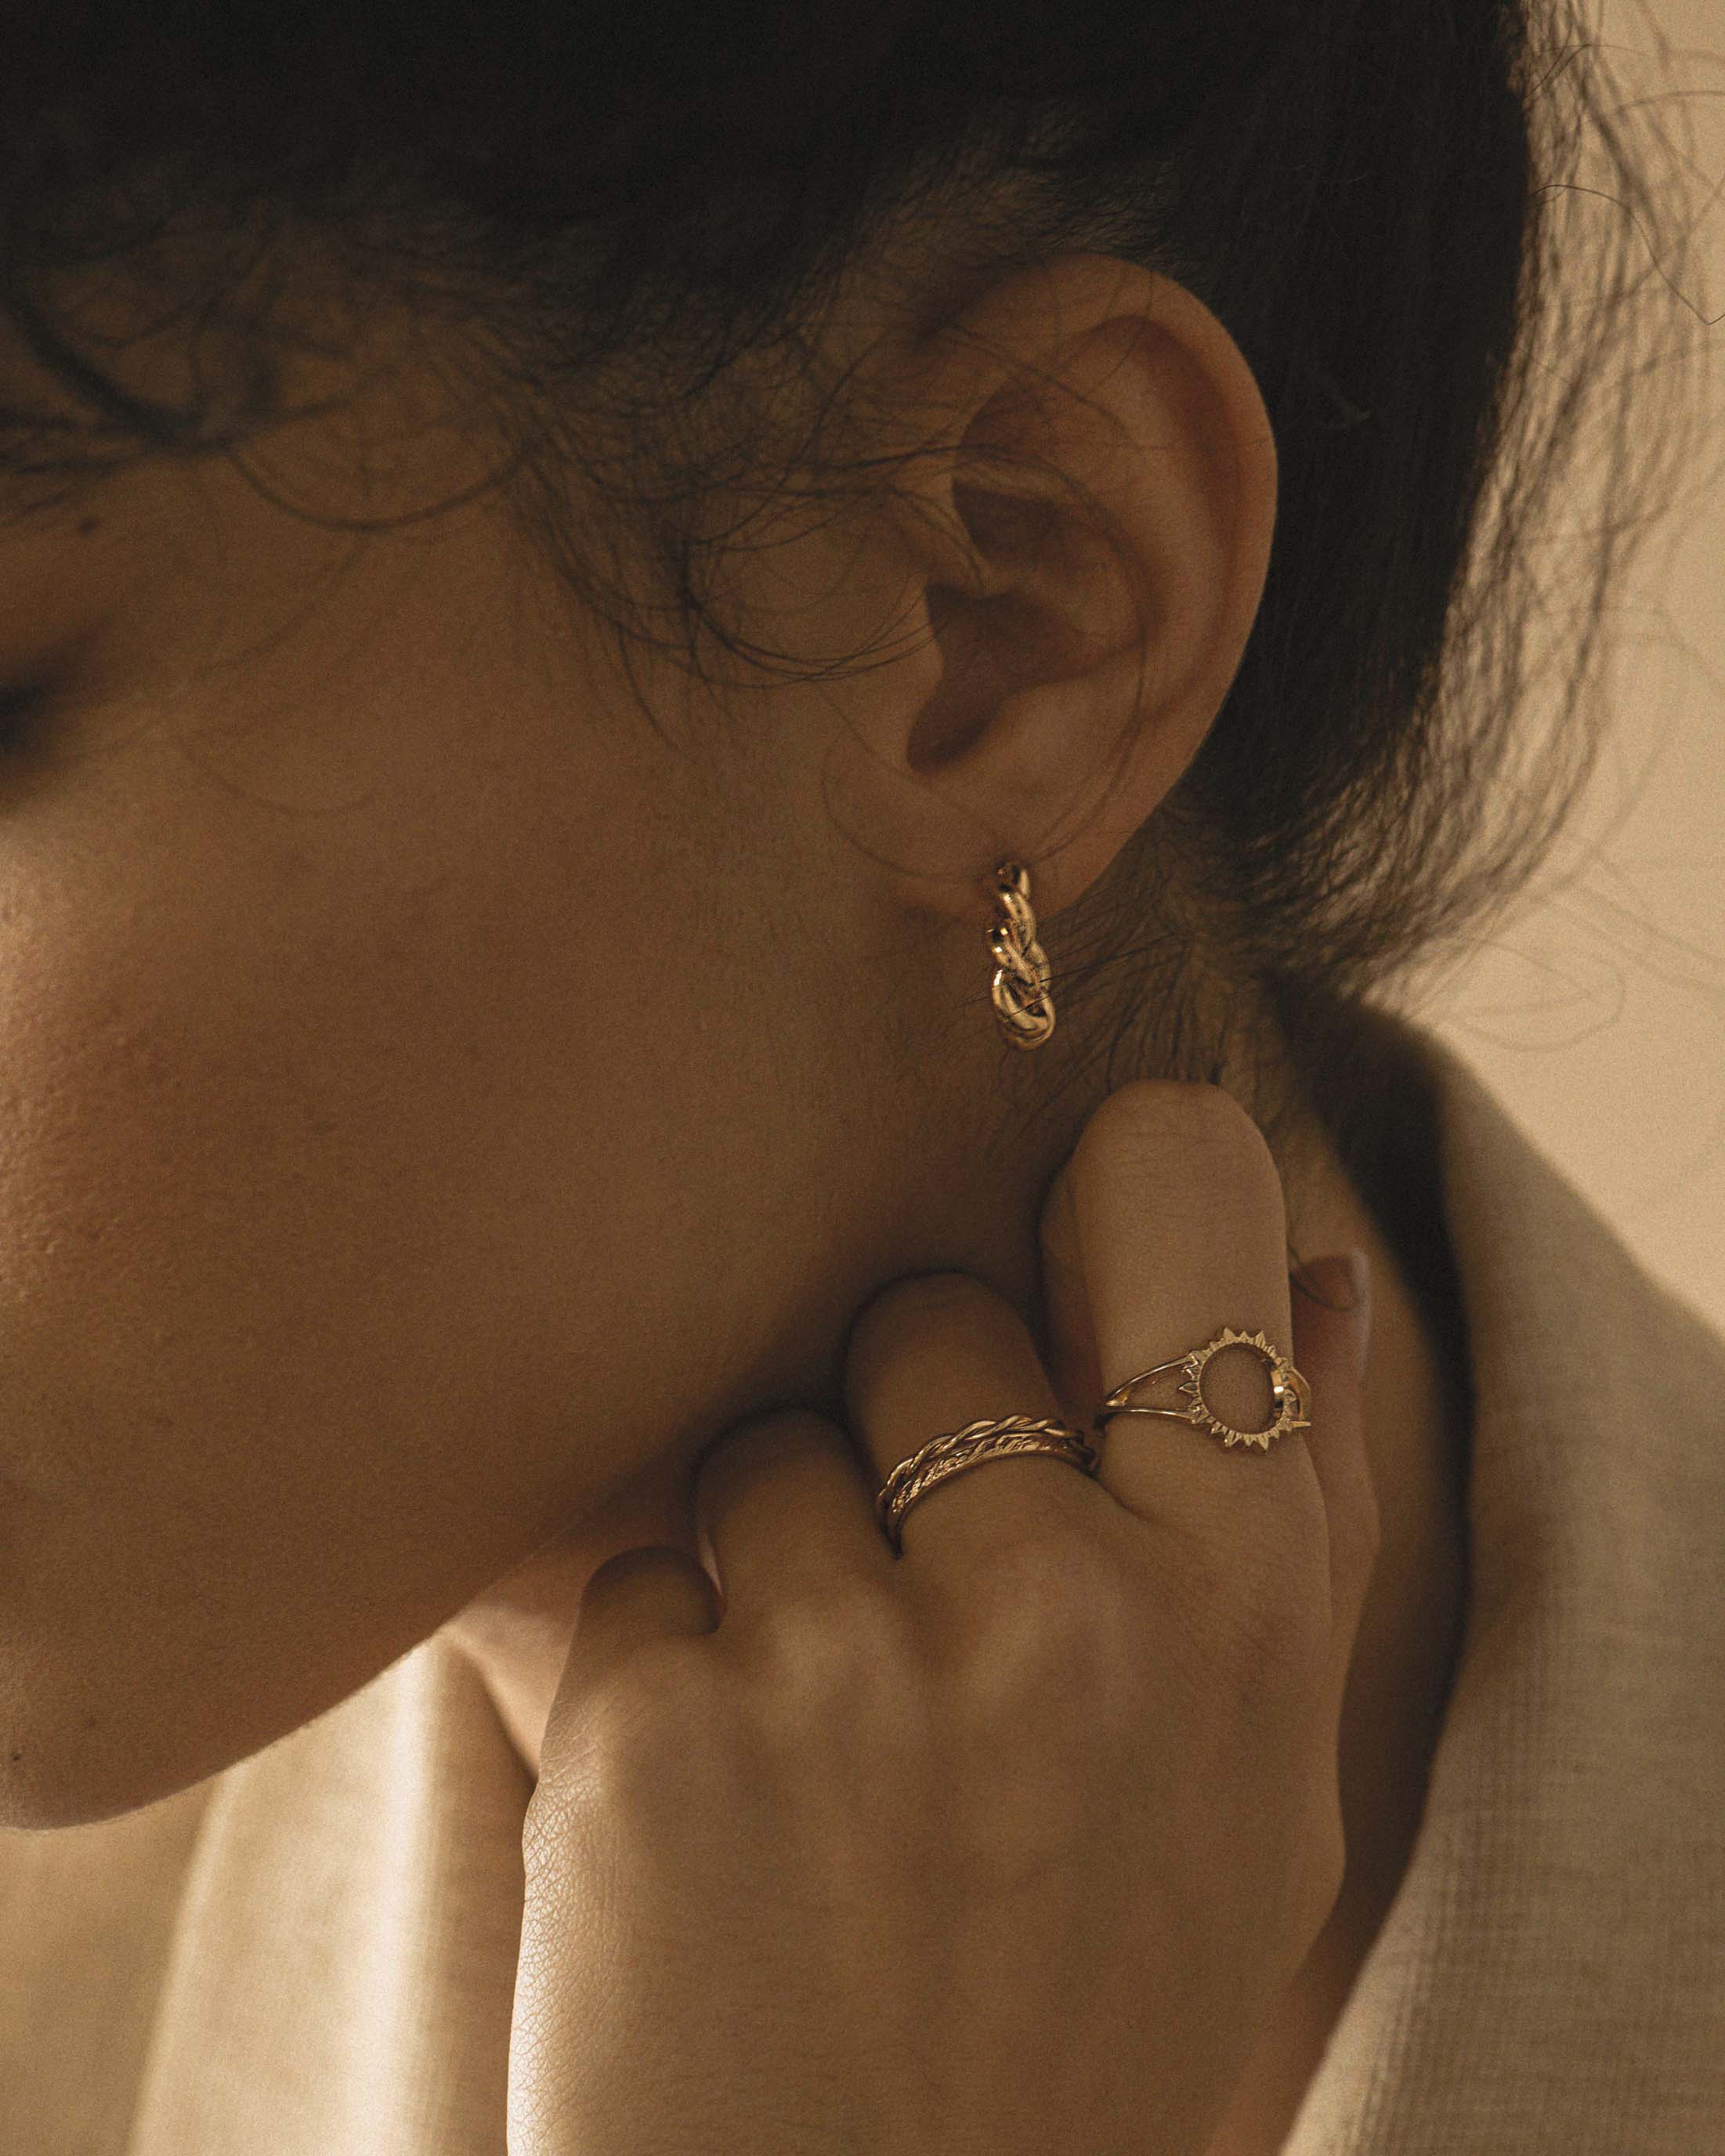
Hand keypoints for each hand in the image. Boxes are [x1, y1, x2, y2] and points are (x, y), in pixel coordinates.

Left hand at [508, 1081, 1378, 2155]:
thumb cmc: (1082, 2023)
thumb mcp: (1258, 1798)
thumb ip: (1298, 1524)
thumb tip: (1323, 1278)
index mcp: (1242, 1598)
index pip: (1180, 1194)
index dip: (1117, 1188)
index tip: (1072, 1260)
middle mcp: (1061, 1601)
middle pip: (926, 1307)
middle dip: (912, 1426)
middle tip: (928, 1622)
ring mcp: (848, 1662)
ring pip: (766, 1440)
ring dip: (779, 1560)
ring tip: (825, 1753)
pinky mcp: (654, 1731)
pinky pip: (645, 1575)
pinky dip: (666, 1675)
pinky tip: (722, 1828)